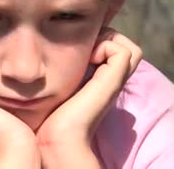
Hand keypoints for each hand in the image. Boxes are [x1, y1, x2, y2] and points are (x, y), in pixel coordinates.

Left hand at [36, 27, 141, 166]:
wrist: (55, 138)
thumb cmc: (47, 114)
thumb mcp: (53, 85)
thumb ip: (57, 70)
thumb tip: (49, 47)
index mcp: (99, 80)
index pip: (111, 49)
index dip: (96, 39)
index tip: (75, 42)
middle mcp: (111, 79)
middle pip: (122, 46)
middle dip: (101, 35)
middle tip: (81, 42)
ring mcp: (114, 80)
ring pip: (126, 46)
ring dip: (105, 39)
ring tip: (85, 49)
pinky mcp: (113, 80)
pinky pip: (122, 51)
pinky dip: (105, 46)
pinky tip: (88, 58)